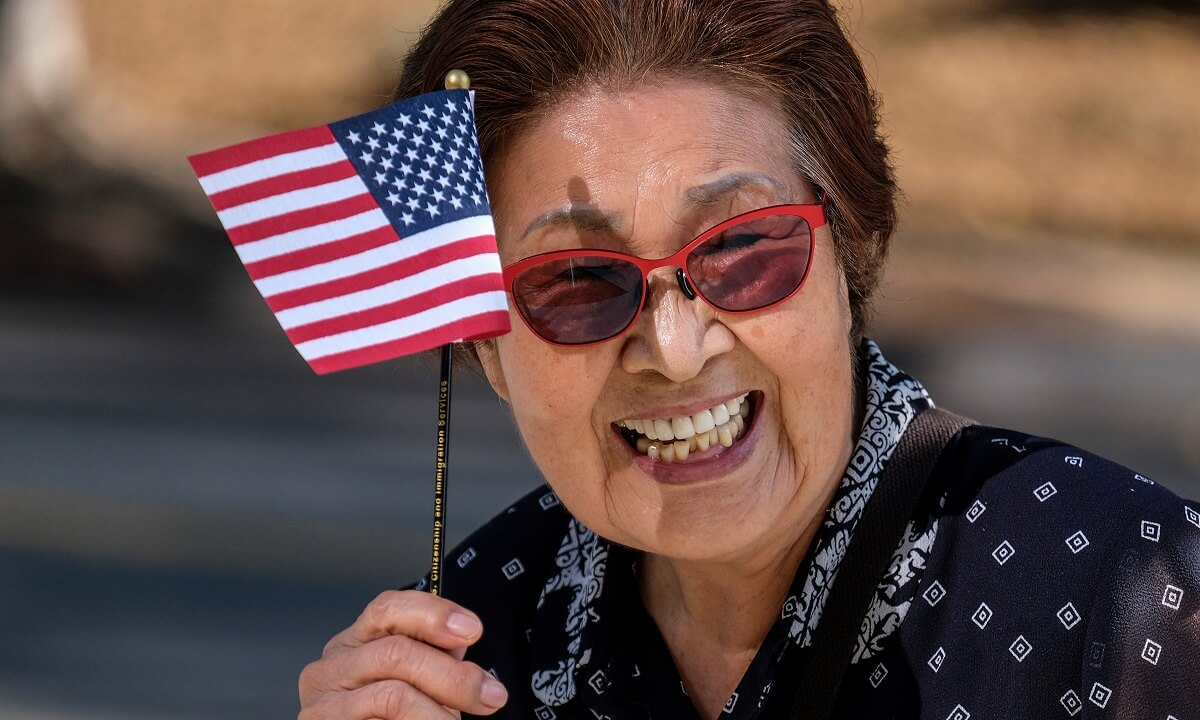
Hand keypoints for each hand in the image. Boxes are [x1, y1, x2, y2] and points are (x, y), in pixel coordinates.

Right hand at [298, 590, 508, 718]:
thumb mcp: (415, 682)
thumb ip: (432, 656)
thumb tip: (461, 637)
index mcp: (354, 643)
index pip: (389, 608)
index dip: (434, 614)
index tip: (472, 630)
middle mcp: (330, 667)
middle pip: (397, 652)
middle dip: (453, 676)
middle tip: (490, 695)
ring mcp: (322, 703)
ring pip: (394, 694)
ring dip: (438, 712)